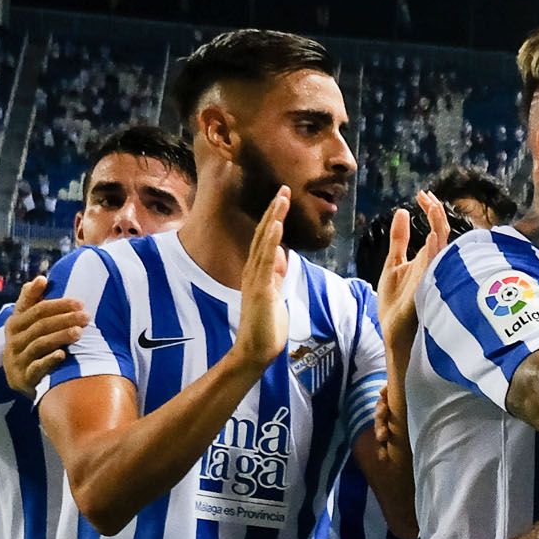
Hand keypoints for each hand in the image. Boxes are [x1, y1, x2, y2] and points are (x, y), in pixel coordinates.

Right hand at [3, 275, 87, 394]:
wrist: (20, 377)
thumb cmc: (29, 343)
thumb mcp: (27, 322)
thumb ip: (32, 300)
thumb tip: (41, 278)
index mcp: (15, 323)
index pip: (37, 309)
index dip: (58, 305)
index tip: (79, 302)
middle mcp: (13, 340)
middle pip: (40, 325)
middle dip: (64, 319)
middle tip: (86, 316)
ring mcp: (17, 359)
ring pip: (39, 344)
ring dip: (60, 336)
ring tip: (79, 332)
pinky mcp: (23, 378)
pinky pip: (35, 367)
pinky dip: (48, 361)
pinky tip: (62, 355)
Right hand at [233, 187, 291, 368]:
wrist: (256, 350)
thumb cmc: (266, 326)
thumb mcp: (275, 293)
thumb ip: (276, 275)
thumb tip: (280, 256)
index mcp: (258, 272)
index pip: (266, 239)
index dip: (274, 218)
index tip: (283, 199)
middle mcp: (254, 271)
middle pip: (263, 234)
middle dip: (274, 211)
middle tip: (284, 189)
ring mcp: (255, 279)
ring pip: (264, 242)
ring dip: (273, 219)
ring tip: (281, 198)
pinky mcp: (260, 290)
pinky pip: (266, 261)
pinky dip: (271, 242)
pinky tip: (276, 225)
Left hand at [377, 190, 450, 356]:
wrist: (394, 330)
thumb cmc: (397, 301)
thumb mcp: (394, 263)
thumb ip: (399, 239)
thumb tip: (401, 211)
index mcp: (428, 258)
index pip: (436, 228)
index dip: (431, 210)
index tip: (421, 195)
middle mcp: (435, 265)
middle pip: (443, 233)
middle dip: (436, 213)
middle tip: (426, 197)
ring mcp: (433, 276)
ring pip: (442, 247)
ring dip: (438, 227)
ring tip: (433, 207)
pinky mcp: (427, 289)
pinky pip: (435, 268)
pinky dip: (434, 252)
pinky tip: (431, 237)